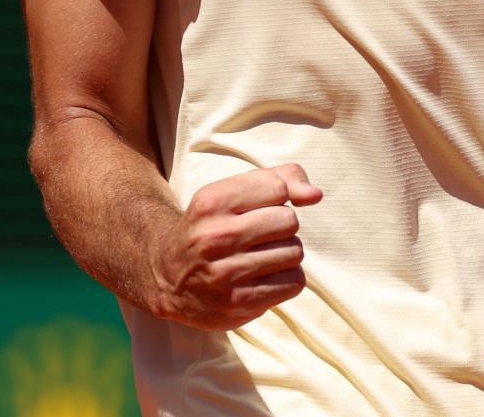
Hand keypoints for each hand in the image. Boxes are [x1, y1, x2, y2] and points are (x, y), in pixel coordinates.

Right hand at [151, 164, 322, 330]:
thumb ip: (280, 179)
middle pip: (289, 221)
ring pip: (294, 252)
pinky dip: (286, 279)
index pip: (278, 187)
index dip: (278, 197)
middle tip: (259, 236)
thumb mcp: (233, 192)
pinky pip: (294, 282)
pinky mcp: (238, 304)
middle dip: (282, 227)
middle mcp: (214, 237)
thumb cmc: (212, 227)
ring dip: (286, 254)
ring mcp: (225, 274)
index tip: (260, 207)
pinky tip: (263, 277)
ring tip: (260, 257)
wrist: (168, 277)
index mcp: (211, 202)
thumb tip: (315, 195)